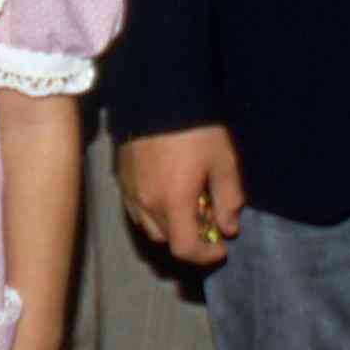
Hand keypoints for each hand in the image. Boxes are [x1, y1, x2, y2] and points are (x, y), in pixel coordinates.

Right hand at [116, 125, 245, 265]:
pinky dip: (152, 212)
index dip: (206, 255)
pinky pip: (135, 208)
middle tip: (208, 219)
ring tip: (186, 206)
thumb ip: (229, 199)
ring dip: (170, 226)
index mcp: (173, 203)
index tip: (221, 247)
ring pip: (149, 227)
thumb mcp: (223, 162)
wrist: (159, 94)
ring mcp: (130, 191)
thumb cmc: (196, 129)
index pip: (185, 249)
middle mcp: (147, 203)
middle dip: (191, 238)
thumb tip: (228, 228)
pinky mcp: (121, 177)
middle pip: (168, 240)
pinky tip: (166, 192)